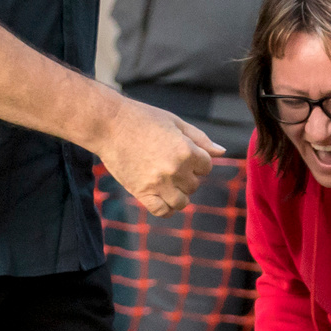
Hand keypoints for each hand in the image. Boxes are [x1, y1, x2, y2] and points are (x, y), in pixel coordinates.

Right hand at [100, 99, 222, 216]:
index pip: (206, 167)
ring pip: (182, 202)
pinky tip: (162, 198)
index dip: (197, 160)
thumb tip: (222, 152)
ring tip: (166, 181)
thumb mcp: (175, 122)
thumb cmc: (143, 119)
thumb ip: (200, 138)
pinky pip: (162, 211)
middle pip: (194, 185)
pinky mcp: (141, 192)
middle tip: (168, 163)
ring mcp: (158, 183)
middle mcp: (175, 169)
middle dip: (186, 176)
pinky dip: (165, 208)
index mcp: (187, 151)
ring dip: (178, 194)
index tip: (181, 153)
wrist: (108, 124)